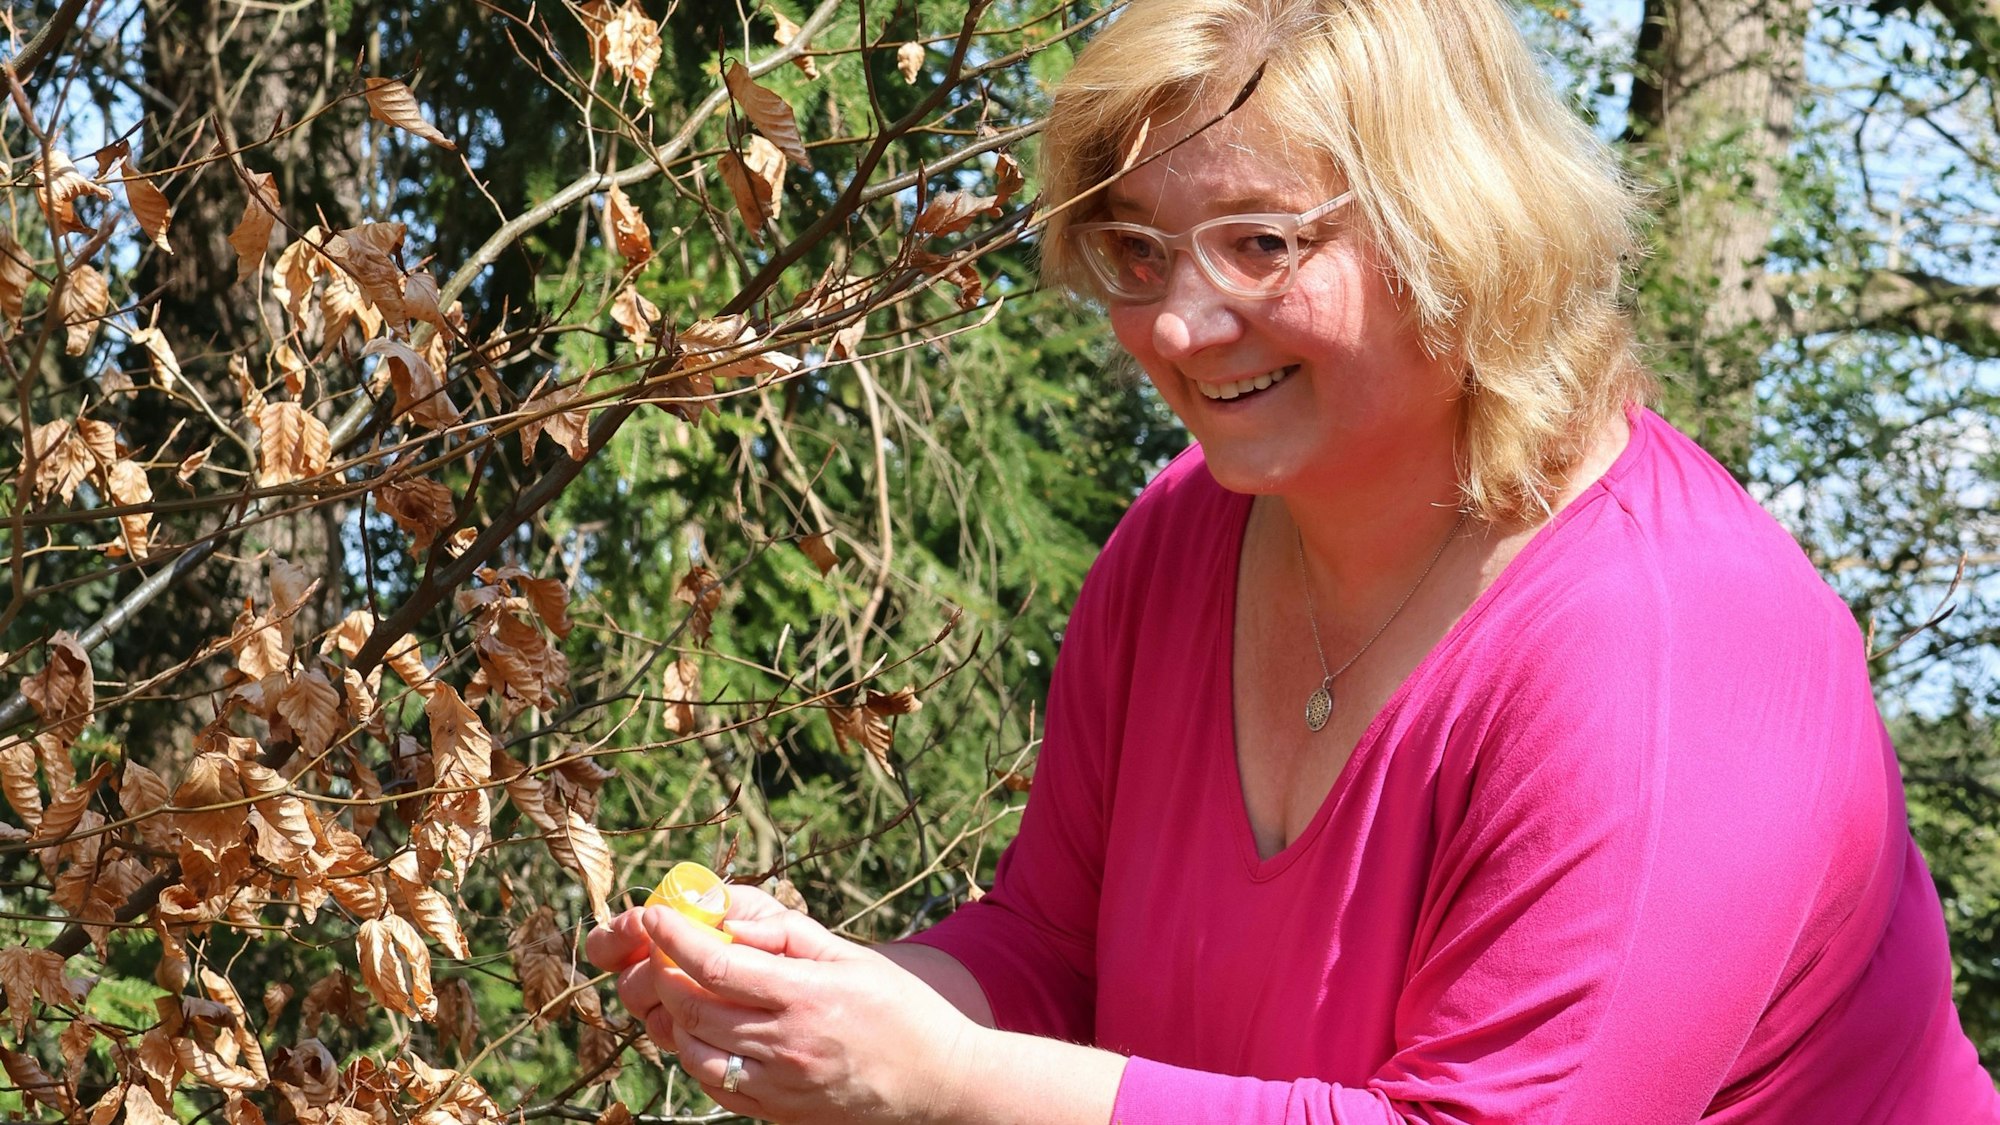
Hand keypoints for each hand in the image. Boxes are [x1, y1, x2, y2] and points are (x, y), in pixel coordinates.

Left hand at [590, 887, 982, 1123]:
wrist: (938, 1080)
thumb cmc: (900, 1008)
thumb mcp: (851, 955)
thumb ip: (786, 932)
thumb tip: (727, 916)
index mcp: (807, 995)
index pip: (717, 964)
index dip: (675, 938)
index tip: (656, 915)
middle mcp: (787, 1044)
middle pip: (693, 1008)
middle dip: (663, 974)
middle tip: (660, 950)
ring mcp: (779, 1086)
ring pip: (694, 1050)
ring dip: (673, 1016)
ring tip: (682, 989)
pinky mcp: (777, 1112)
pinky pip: (713, 1084)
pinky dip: (695, 1053)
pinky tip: (704, 1030)